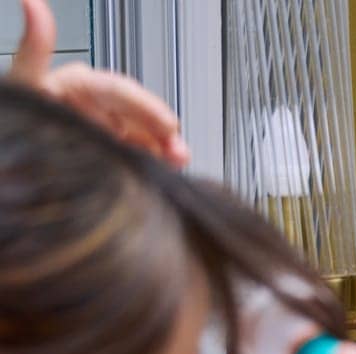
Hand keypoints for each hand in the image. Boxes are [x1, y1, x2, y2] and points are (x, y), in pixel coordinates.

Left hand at [7, 0, 189, 166]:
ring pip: (143, 135)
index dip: (146, 107)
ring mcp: (103, 132)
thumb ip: (33, 48)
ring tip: (179, 162)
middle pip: (137, 114)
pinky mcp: (109, 154)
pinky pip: (139, 154)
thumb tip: (32, 3)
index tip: (168, 124)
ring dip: (164, 148)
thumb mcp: (24, 83)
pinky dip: (156, 161)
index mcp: (76, 85)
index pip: (117, 90)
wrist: (8, 174)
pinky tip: (168, 168)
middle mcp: (93, 106)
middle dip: (162, 131)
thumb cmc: (13, 123)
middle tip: (179, 152)